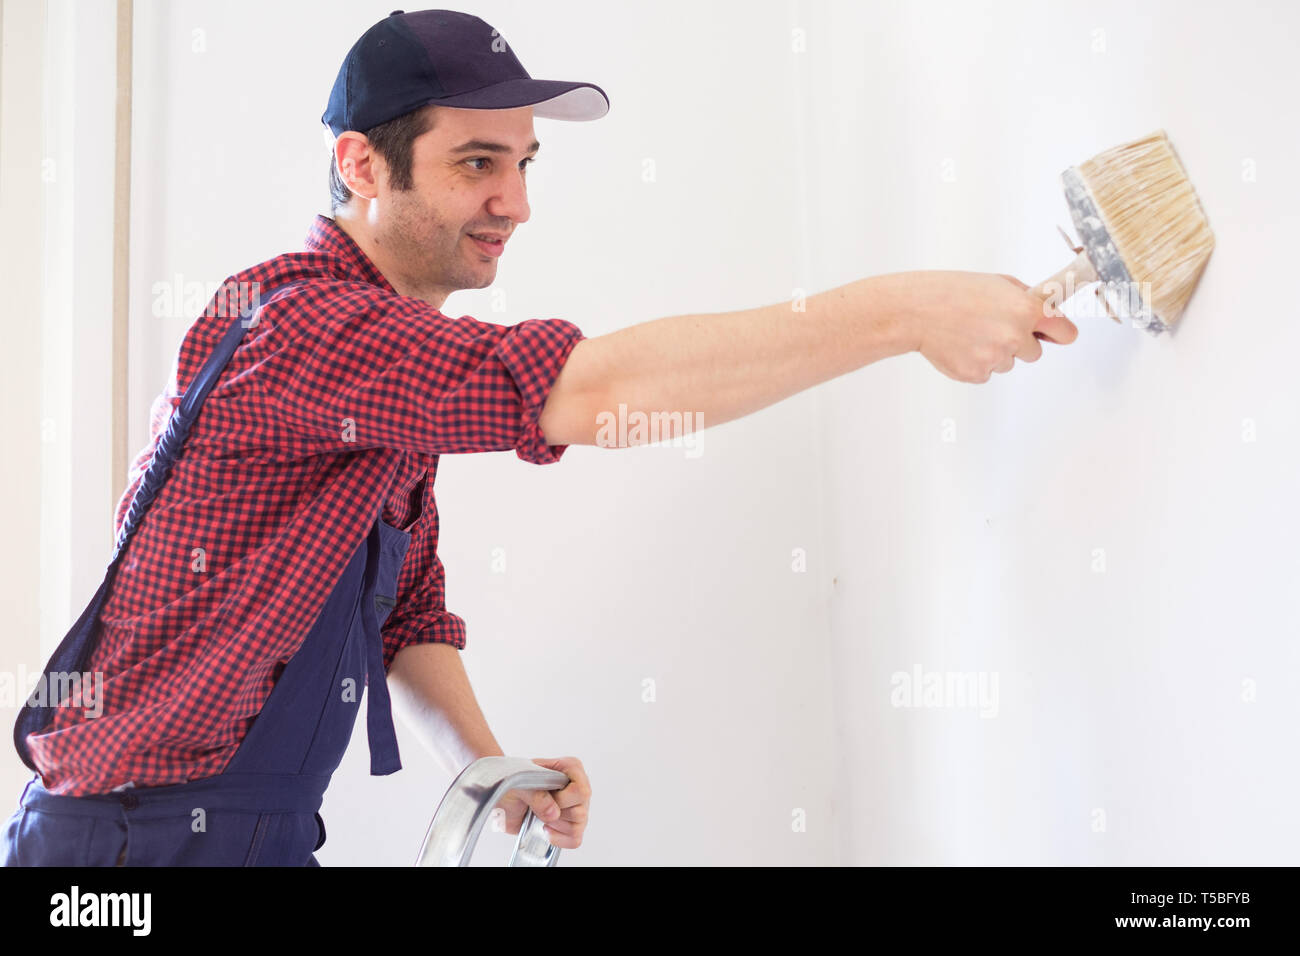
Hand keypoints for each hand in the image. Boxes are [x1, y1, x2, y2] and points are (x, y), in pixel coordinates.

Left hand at [493, 756, 590, 849]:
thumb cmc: (513, 781)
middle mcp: (577, 787)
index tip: (546, 799)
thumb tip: (554, 813)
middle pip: (580, 811)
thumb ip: (537, 795)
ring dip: (555, 826)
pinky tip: (545, 830)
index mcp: (570, 768)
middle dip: (556, 815)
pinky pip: (574, 839)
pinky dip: (559, 839)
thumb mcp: (519, 782)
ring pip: (578, 826)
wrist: (503, 795)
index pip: (581, 791)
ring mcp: (575, 807)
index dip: (563, 801)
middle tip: (539, 808)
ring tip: (540, 817)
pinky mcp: (569, 824)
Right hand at [899, 270, 1078, 383]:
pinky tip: (960, 346)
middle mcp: (1014, 336)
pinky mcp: (977, 374)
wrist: (918, 311)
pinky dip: (975, 363)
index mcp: (1026, 310)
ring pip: (1007, 363)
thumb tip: (1047, 311)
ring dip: (994, 353)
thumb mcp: (998, 283)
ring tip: (970, 334)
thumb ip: (1027, 299)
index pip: (1065, 332)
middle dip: (1019, 344)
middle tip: (993, 328)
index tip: (1054, 335)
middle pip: (1034, 353)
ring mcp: (995, 358)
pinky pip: (986, 373)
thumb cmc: (953, 293)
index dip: (1058, 333)